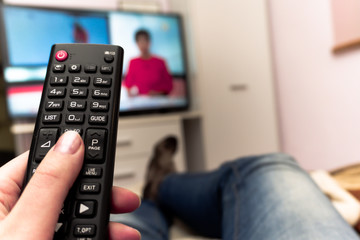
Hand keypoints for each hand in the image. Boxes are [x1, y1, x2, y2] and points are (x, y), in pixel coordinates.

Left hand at [0, 131, 140, 239]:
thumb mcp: (26, 226)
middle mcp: (16, 209)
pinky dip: (96, 234)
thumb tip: (72, 141)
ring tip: (125, 231)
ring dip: (104, 218)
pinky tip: (110, 236)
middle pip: (68, 187)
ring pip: (76, 213)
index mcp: (1, 193)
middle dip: (101, 192)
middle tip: (125, 198)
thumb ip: (50, 183)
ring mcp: (32, 229)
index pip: (47, 157)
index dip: (80, 151)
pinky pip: (75, 232)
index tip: (106, 147)